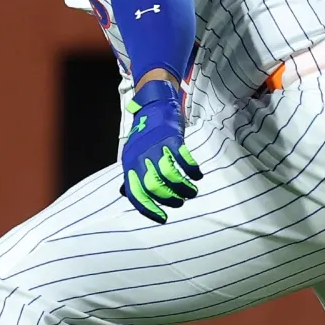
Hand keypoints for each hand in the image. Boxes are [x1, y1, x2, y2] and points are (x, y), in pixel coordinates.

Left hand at [120, 78, 200, 221]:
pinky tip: (197, 175)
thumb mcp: (132, 155)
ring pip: (169, 176)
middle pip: (154, 187)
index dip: (149, 209)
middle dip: (170, 199)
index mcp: (129, 164)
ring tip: (191, 192)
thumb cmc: (145, 135)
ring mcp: (156, 147)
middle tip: (180, 201)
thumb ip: (131, 174)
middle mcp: (140, 157)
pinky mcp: (171, 138)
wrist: (153, 105)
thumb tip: (127, 194)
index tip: (163, 218)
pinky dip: (192, 170)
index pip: (136, 193)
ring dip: (183, 188)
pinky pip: (183, 159)